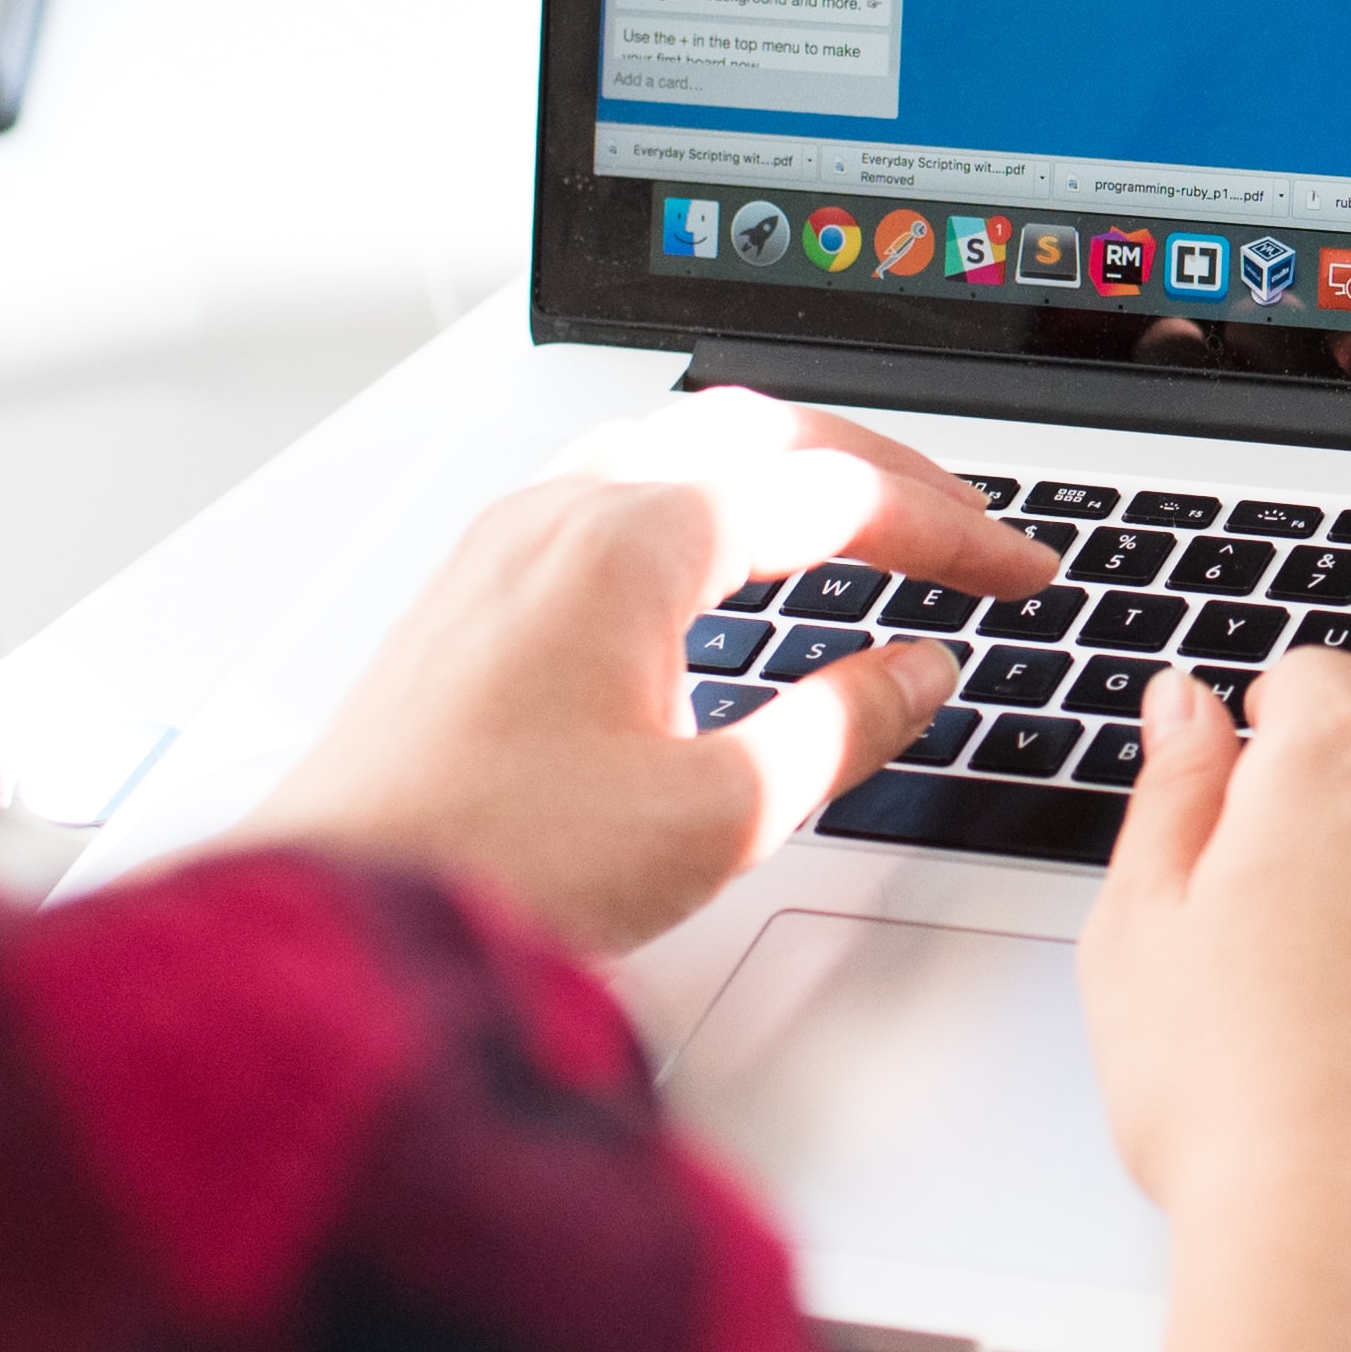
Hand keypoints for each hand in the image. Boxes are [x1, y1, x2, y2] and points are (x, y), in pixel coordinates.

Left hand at [224, 390, 1049, 958]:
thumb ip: (840, 726)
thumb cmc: (491, 868)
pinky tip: (726, 562)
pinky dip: (710, 500)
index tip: (1017, 572)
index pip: (832, 489)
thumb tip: (915, 673)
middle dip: (883, 472)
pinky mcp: (475, 593)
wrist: (333, 919)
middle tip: (966, 528)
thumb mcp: (717, 814)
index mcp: (631, 543)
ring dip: (790, 469)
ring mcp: (507, 545)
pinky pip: (617, 491)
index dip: (949, 527)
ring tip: (865, 519)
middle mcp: (562, 515)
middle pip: (758, 432)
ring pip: (679, 448)